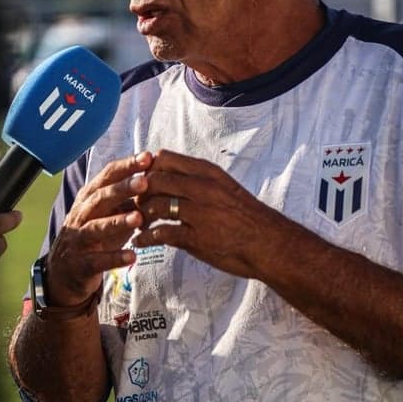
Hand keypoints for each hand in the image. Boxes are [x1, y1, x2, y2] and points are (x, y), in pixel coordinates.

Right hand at [44, 152, 152, 307]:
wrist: (63, 273)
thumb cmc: (94, 236)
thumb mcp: (108, 213)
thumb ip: (128, 198)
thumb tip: (156, 178)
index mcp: (89, 198)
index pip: (107, 176)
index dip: (126, 166)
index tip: (148, 157)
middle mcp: (81, 215)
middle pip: (100, 198)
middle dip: (122, 188)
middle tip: (145, 182)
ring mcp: (78, 239)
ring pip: (97, 227)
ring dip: (118, 222)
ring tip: (139, 218)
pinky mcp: (81, 264)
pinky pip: (98, 261)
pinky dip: (115, 258)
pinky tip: (132, 256)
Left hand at [132, 149, 282, 278]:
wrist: (269, 243)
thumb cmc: (245, 215)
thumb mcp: (224, 186)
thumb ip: (198, 179)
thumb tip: (171, 174)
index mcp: (207, 172)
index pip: (165, 158)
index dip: (147, 168)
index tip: (142, 180)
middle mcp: (202, 188)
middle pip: (154, 180)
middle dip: (139, 192)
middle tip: (133, 203)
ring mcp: (199, 212)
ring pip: (155, 205)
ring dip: (140, 215)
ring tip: (136, 223)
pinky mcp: (197, 237)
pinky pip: (161, 233)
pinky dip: (146, 237)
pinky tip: (140, 241)